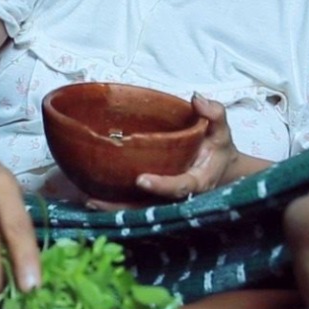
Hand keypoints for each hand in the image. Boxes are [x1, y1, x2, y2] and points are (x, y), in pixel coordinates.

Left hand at [87, 95, 266, 208]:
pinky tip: (89, 196)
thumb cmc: (218, 148)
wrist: (220, 169)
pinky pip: (132, 202)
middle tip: (95, 200)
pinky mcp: (152, 197)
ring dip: (112, 207)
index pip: (179, 187)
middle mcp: (177, 196)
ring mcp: (163, 199)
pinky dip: (112, 201)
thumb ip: (214, 114)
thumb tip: (197, 99)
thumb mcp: (221, 130)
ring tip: (87, 200)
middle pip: (149, 206)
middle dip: (122, 206)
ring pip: (136, 208)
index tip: (141, 180)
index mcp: (196, 182)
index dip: (161, 185)